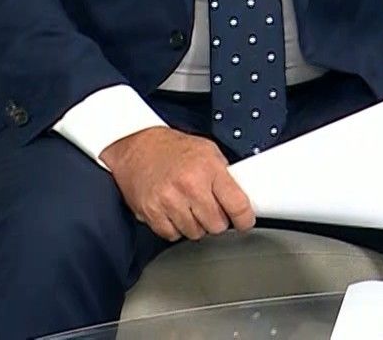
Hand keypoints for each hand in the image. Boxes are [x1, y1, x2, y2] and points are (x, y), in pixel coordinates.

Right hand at [100, 126, 255, 241]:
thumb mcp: (208, 151)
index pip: (237, 205)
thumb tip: (242, 197)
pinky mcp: (151, 212)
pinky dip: (175, 228)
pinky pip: (172, 235)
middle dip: (217, 220)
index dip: (245, 218)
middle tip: (211, 208)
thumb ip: (225, 175)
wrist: (137, 146)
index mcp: (208, 168)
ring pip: (195, 233)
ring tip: (190, 206)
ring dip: (196, 224)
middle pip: (217, 225)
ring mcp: (168, 200)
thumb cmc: (173, 148)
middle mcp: (189, 185)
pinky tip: (174, 211)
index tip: (245, 222)